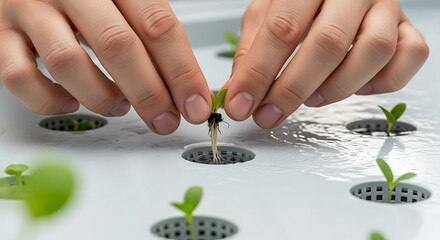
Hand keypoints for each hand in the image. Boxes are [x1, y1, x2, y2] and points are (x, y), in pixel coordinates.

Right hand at [0, 0, 211, 134]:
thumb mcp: (124, 0)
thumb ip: (152, 32)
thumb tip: (188, 85)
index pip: (157, 25)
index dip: (182, 71)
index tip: (195, 104)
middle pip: (118, 46)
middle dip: (150, 94)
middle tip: (166, 119)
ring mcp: (30, 10)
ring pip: (69, 64)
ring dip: (103, 97)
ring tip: (119, 105)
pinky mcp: (1, 34)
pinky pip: (20, 76)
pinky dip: (50, 101)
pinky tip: (71, 102)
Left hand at [223, 0, 428, 127]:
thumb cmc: (301, 2)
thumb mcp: (267, 14)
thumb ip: (252, 49)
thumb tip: (239, 91)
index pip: (282, 28)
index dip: (258, 72)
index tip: (241, 103)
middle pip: (328, 43)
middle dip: (292, 89)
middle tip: (269, 113)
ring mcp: (385, 8)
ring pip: (374, 50)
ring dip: (337, 87)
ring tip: (312, 98)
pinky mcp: (407, 27)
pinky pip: (410, 56)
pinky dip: (384, 81)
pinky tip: (357, 86)